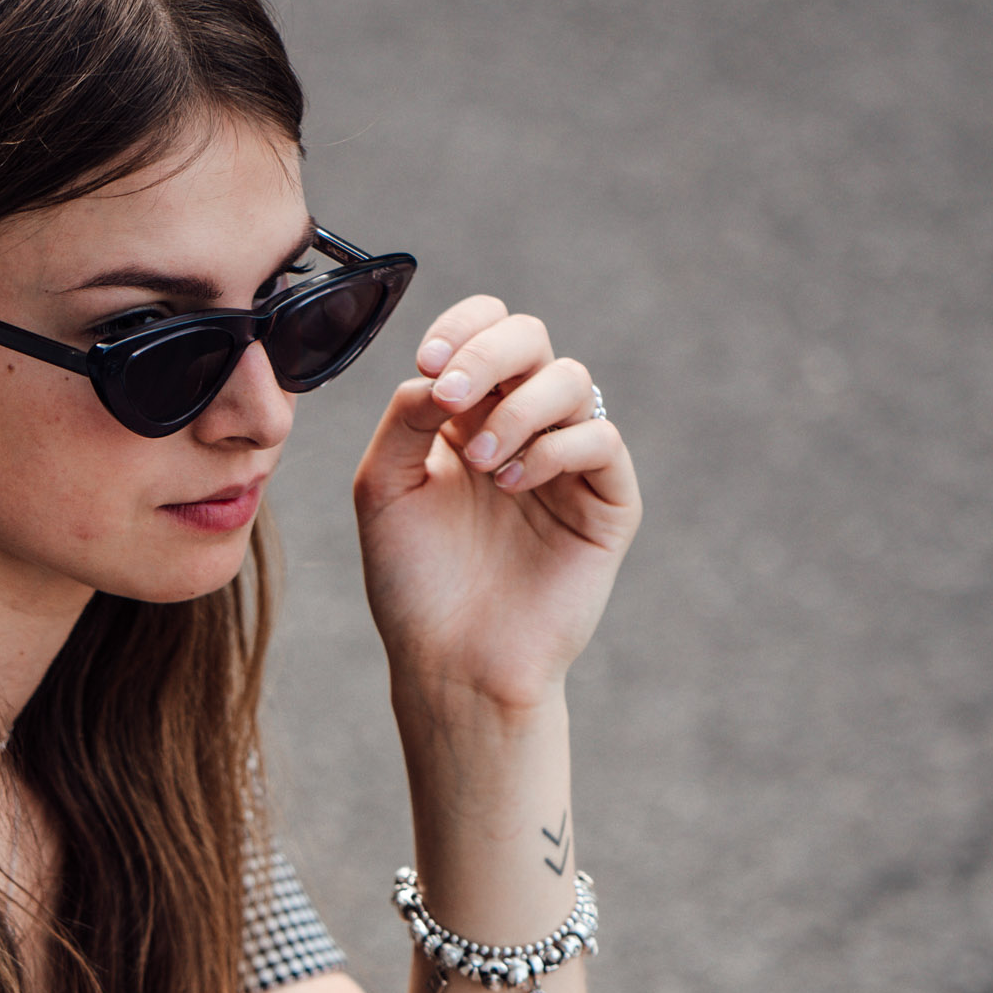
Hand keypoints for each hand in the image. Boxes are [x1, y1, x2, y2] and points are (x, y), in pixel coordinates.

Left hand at [354, 296, 641, 725]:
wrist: (452, 664)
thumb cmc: (414, 585)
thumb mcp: (384, 489)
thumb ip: (405, 418)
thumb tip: (439, 370)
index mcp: (468, 416)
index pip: (485, 330)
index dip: (464, 328)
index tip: (429, 361)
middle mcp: (522, 428)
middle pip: (532, 339)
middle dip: (489, 355)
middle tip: (451, 398)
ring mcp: (568, 463)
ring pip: (571, 380)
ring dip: (518, 409)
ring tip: (481, 465)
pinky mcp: (607, 503)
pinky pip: (601, 441)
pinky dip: (556, 448)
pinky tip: (514, 486)